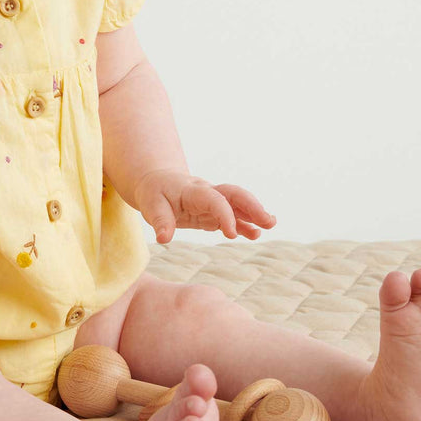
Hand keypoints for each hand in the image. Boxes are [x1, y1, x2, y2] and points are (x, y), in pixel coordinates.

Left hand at [133, 170, 276, 244]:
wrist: (156, 182)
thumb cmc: (154, 193)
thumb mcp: (150, 205)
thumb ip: (160, 221)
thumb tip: (164, 238)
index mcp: (193, 190)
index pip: (215, 200)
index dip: (225, 215)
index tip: (231, 234)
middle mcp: (208, 193)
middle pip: (235, 194)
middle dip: (252, 206)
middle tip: (269, 221)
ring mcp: (213, 202)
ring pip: (238, 204)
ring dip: (254, 214)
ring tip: (269, 225)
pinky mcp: (213, 212)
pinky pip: (233, 216)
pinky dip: (245, 224)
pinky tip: (255, 234)